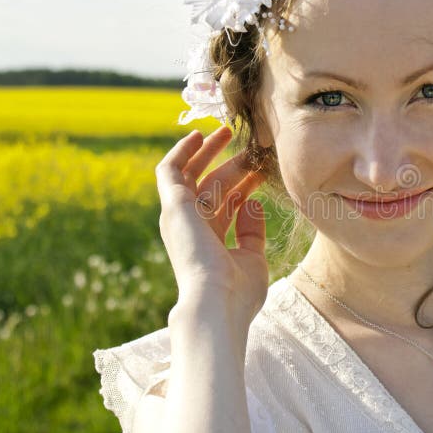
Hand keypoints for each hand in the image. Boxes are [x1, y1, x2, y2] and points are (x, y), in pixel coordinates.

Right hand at [155, 127, 268, 327]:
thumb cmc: (238, 291)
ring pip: (192, 175)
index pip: (227, 205)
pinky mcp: (172, 205)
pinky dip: (180, 152)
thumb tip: (252, 202)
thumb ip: (252, 231)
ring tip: (225, 130)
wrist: (217, 302)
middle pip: (212, 187)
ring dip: (208, 152)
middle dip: (231, 165)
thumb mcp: (253, 258)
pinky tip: (197, 136)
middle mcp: (193, 227)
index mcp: (211, 242)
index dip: (245, 185)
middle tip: (250, 147)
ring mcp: (180, 216)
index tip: (263, 170)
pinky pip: (169, 170)